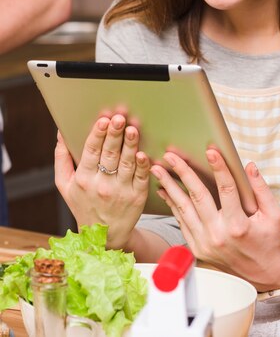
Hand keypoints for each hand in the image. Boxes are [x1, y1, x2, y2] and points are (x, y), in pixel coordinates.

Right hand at [55, 113, 149, 249]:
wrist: (103, 236)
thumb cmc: (83, 204)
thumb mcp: (65, 185)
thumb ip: (62, 158)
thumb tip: (61, 133)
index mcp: (83, 179)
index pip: (90, 152)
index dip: (97, 135)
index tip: (102, 121)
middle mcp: (101, 186)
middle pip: (109, 155)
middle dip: (114, 135)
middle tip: (118, 118)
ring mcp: (120, 192)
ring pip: (126, 164)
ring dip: (130, 145)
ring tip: (132, 129)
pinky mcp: (137, 198)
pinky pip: (140, 178)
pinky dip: (142, 166)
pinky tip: (142, 154)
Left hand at [150, 149, 279, 291]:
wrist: (262, 275)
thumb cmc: (269, 241)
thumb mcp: (274, 214)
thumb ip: (262, 189)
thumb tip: (249, 166)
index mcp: (238, 225)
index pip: (227, 190)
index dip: (219, 168)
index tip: (211, 151)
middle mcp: (219, 235)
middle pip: (198, 196)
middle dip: (183, 173)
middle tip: (171, 156)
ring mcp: (205, 243)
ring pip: (184, 208)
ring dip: (169, 186)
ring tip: (158, 169)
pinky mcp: (197, 248)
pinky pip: (181, 222)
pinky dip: (172, 204)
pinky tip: (164, 189)